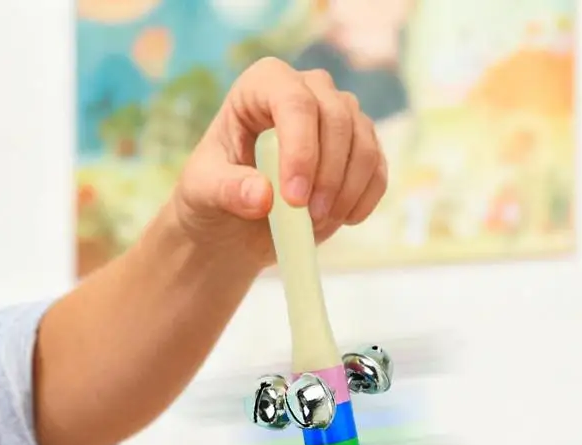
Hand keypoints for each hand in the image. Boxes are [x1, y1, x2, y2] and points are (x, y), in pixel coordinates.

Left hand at [171, 57, 388, 257]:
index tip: (294, 198)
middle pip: (337, 116)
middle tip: (308, 218)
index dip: (301, 149)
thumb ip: (228, 190)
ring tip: (317, 223)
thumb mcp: (204, 192)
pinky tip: (342, 220)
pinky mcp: (358, 148)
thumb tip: (262, 196)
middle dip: (328, 174)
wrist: (236, 220)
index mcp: (263, 84)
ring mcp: (338, 115)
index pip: (294, 101)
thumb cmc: (214, 192)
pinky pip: (377, 168)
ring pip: (363, 142)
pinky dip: (365, 198)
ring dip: (348, 189)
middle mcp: (307, 89)